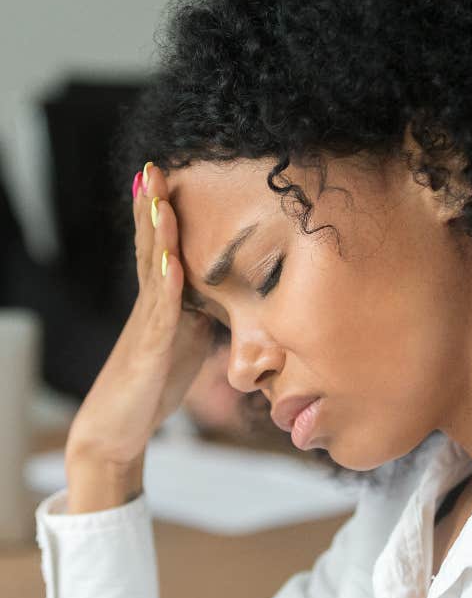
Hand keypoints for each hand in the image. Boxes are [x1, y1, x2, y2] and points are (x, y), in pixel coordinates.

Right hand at [65, 163, 212, 511]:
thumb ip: (202, 312)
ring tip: (155, 195)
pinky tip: (170, 261)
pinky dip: (165, 286)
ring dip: (155, 232)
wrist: (117, 431)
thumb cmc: (154, 383)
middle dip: (152, 206)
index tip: (171, 175)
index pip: (163, 248)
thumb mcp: (188, 340)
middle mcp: (151, 306)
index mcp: (163, 302)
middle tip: (153, 166)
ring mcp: (146, 326)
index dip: (165, 213)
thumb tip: (229, 293)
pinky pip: (160, 315)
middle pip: (150, 247)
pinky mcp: (148, 352)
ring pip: (152, 270)